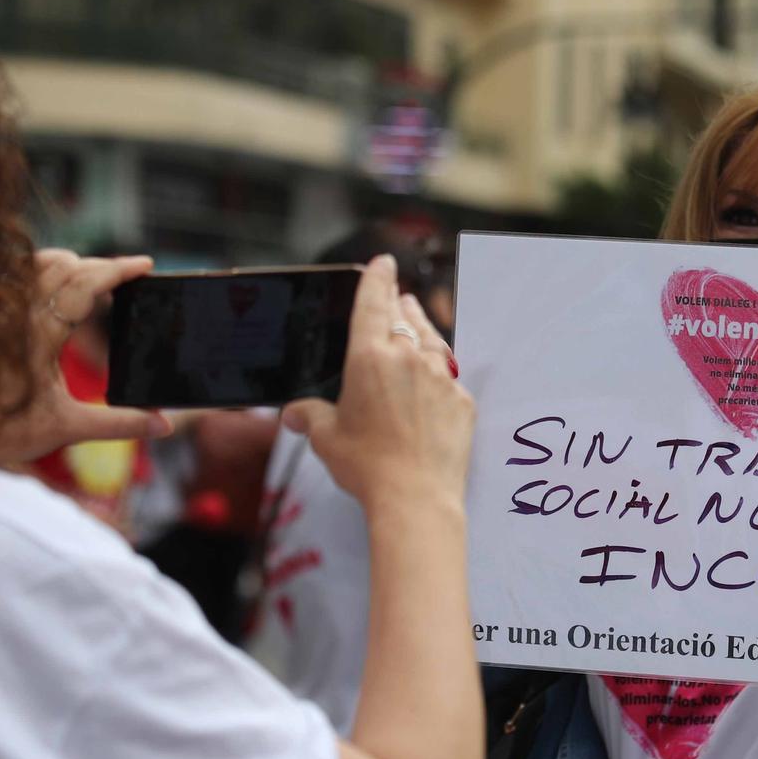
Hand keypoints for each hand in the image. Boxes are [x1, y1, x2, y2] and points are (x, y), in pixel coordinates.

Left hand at [0, 250, 169, 464]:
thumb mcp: (65, 428)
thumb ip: (119, 423)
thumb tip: (163, 424)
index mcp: (42, 334)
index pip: (87, 283)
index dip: (119, 269)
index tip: (146, 263)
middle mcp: (18, 312)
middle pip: (66, 266)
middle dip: (101, 265)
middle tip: (128, 274)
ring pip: (37, 264)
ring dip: (69, 263)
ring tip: (92, 274)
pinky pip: (15, 274)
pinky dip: (41, 270)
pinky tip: (51, 283)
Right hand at [282, 257, 473, 512]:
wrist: (416, 497)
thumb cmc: (366, 466)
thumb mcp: (326, 438)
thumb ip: (310, 416)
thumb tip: (295, 413)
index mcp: (370, 357)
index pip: (373, 301)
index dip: (377, 276)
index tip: (382, 261)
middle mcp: (409, 357)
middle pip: (404, 316)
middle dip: (397, 302)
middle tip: (396, 295)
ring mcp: (441, 377)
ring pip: (433, 338)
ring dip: (422, 326)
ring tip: (414, 321)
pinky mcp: (462, 401)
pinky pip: (449, 375)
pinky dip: (439, 369)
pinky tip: (434, 376)